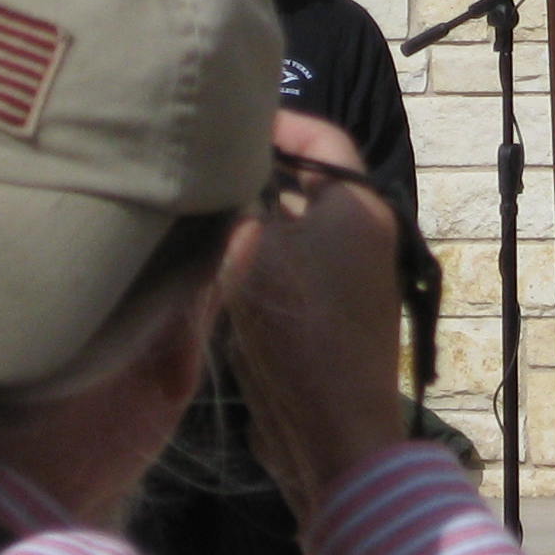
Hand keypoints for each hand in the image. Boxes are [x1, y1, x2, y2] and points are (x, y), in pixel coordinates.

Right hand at [224, 113, 410, 524]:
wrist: (331, 431)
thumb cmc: (299, 328)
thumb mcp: (256, 249)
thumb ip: (245, 200)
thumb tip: (233, 170)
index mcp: (361, 206)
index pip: (322, 140)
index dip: (275, 123)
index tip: (224, 123)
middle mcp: (362, 234)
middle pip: (303, 184)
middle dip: (252, 174)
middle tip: (195, 167)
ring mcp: (347, 277)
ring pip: (289, 227)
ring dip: (247, 219)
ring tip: (192, 207)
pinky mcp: (326, 315)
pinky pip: (286, 268)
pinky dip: (252, 259)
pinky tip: (208, 260)